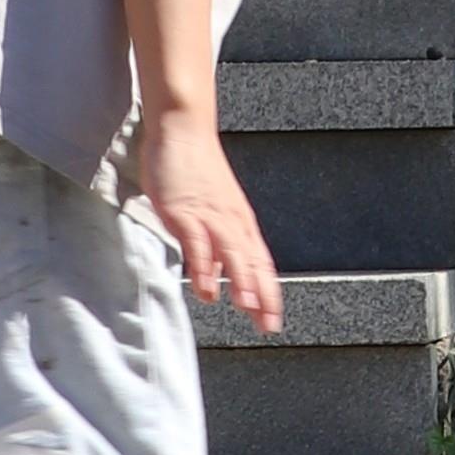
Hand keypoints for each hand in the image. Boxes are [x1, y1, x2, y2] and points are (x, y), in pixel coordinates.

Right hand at [137, 110, 280, 328]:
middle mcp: (231, 220)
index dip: (267, 293)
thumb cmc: (196, 169)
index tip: (272, 320)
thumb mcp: (213, 208)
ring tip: (247, 307)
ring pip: (231, 253)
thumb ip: (218, 241)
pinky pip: (198, 242)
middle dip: (261, 295)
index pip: (259, 262)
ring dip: (241, 281)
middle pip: (251, 262)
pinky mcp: (185, 210)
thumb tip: (220, 274)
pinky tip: (206, 286)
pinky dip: (204, 265)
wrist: (182, 128)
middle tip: (267, 325)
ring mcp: (209, 215)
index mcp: (239, 221)